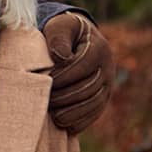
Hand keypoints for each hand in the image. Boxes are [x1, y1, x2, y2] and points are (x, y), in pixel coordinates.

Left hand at [43, 13, 114, 134]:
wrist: (76, 40)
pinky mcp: (103, 99)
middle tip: (45, 101)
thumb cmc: (63, 33)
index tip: (44, 80)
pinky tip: (64, 125)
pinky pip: (94, 114)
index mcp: (98, 49)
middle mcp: (107, 68)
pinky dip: (80, 121)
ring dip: (72, 113)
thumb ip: (58, 37)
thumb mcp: (59, 27)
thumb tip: (61, 57)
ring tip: (54, 117)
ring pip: (93, 104)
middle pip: (88, 88)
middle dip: (65, 97)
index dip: (62, 77)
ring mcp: (107, 85)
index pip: (82, 67)